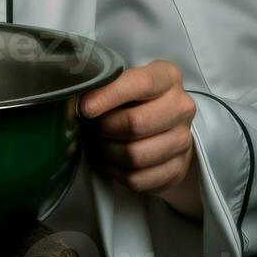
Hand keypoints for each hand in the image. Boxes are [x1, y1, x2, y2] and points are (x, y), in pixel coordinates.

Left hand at [78, 59, 202, 219]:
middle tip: (92, 127)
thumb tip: (73, 105)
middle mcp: (182, 107)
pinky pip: (138, 179)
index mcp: (168, 77)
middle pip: (136, 124)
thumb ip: (102, 86)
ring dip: (108, 152)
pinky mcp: (177, 169)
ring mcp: (183, 140)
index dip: (109, 96)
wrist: (162, 128)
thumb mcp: (122, 82)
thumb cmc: (134, 100)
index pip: (141, 83)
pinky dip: (116, 172)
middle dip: (104, 128)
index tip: (85, 108)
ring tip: (99, 143)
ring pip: (135, 155)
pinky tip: (111, 160)